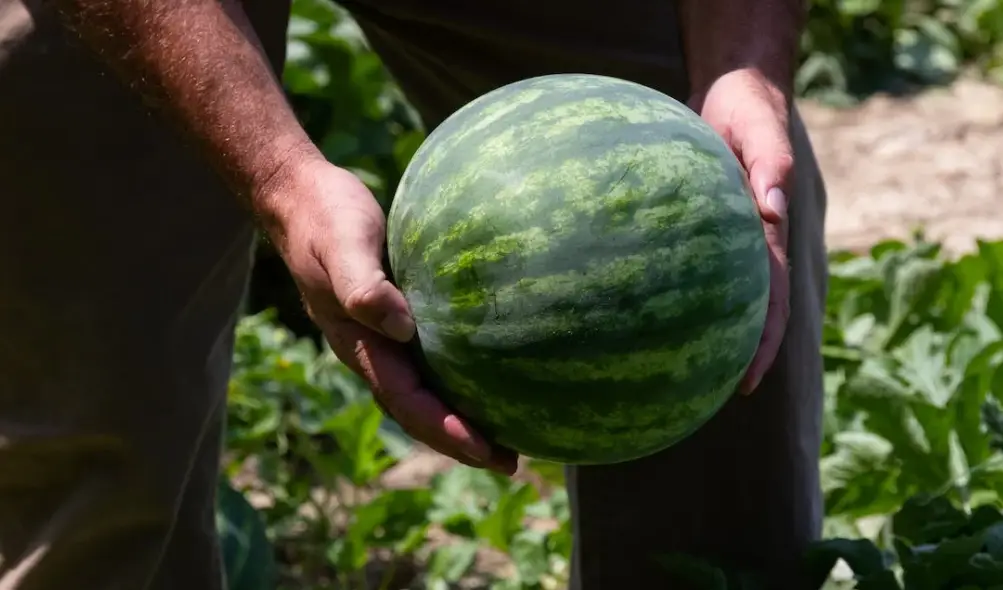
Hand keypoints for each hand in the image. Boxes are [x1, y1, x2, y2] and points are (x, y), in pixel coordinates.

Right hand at [259, 159, 518, 474]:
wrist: (302, 197)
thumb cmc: (325, 218)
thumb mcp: (343, 246)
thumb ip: (363, 287)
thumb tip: (402, 328)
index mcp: (359, 344)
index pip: (406, 401)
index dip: (445, 430)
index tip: (487, 451)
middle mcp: (373, 349)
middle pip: (417, 410)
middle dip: (460, 441)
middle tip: (509, 463)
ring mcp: (383, 335)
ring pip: (423, 390)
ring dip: (459, 417)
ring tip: (505, 435)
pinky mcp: (397, 315)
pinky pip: (430, 358)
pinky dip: (456, 378)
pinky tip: (489, 374)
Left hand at [688, 68, 792, 394]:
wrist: (732, 89)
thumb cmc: (750, 108)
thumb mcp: (764, 130)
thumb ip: (771, 167)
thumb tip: (771, 211)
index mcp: (767, 235)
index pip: (768, 301)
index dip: (761, 345)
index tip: (744, 383)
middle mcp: (746, 243)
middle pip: (741, 310)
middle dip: (728, 354)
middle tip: (704, 396)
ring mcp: (721, 236)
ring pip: (711, 292)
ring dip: (699, 329)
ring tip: (668, 369)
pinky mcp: (693, 224)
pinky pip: (679, 261)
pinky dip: (665, 288)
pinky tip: (632, 307)